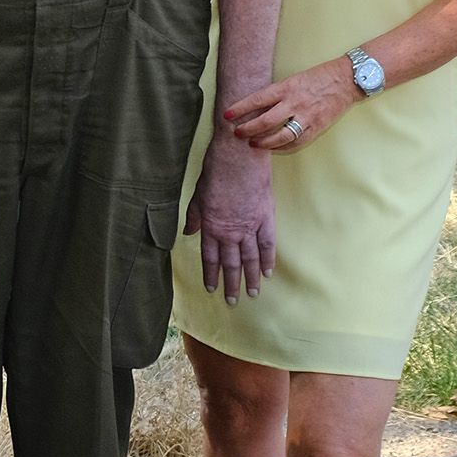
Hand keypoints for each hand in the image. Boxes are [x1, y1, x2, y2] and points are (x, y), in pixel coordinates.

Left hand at [189, 139, 277, 305]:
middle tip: (232, 301)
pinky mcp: (266, 217)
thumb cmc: (216, 170)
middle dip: (231, 283)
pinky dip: (268, 260)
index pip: (210, 257)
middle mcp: (230, 230)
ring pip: (250, 259)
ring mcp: (249, 225)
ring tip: (251, 294)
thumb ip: (195, 217)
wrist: (238, 154)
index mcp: (211, 226)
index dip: (211, 274)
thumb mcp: (198, 195)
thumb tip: (189, 233)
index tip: (212, 288)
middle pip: (231, 263)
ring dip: (250, 278)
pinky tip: (267, 273)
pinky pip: (267, 244)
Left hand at [224, 57, 358, 152]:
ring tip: (253, 143)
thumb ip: (277, 94)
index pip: (258, 99)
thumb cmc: (318, 77)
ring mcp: (306, 117)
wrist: (346, 80)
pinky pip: (296, 142)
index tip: (227, 115)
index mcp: (287, 88)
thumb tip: (256, 107)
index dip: (241, 109)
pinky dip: (282, 147)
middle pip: (266, 121)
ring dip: (263, 142)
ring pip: (280, 136)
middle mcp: (295, 103)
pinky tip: (272, 148)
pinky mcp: (316, 128)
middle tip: (237, 133)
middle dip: (248, 129)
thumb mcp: (293, 80)